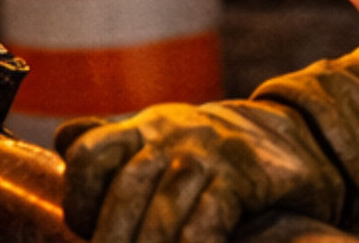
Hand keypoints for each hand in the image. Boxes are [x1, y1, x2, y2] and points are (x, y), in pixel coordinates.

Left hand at [55, 99, 344, 242]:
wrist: (294, 137)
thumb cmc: (213, 150)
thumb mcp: (162, 137)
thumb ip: (114, 142)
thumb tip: (63, 141)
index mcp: (142, 127)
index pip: (88, 152)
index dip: (78, 198)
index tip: (85, 232)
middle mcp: (171, 133)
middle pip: (125, 186)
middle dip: (112, 236)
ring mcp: (209, 151)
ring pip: (165, 207)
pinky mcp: (244, 173)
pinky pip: (209, 217)